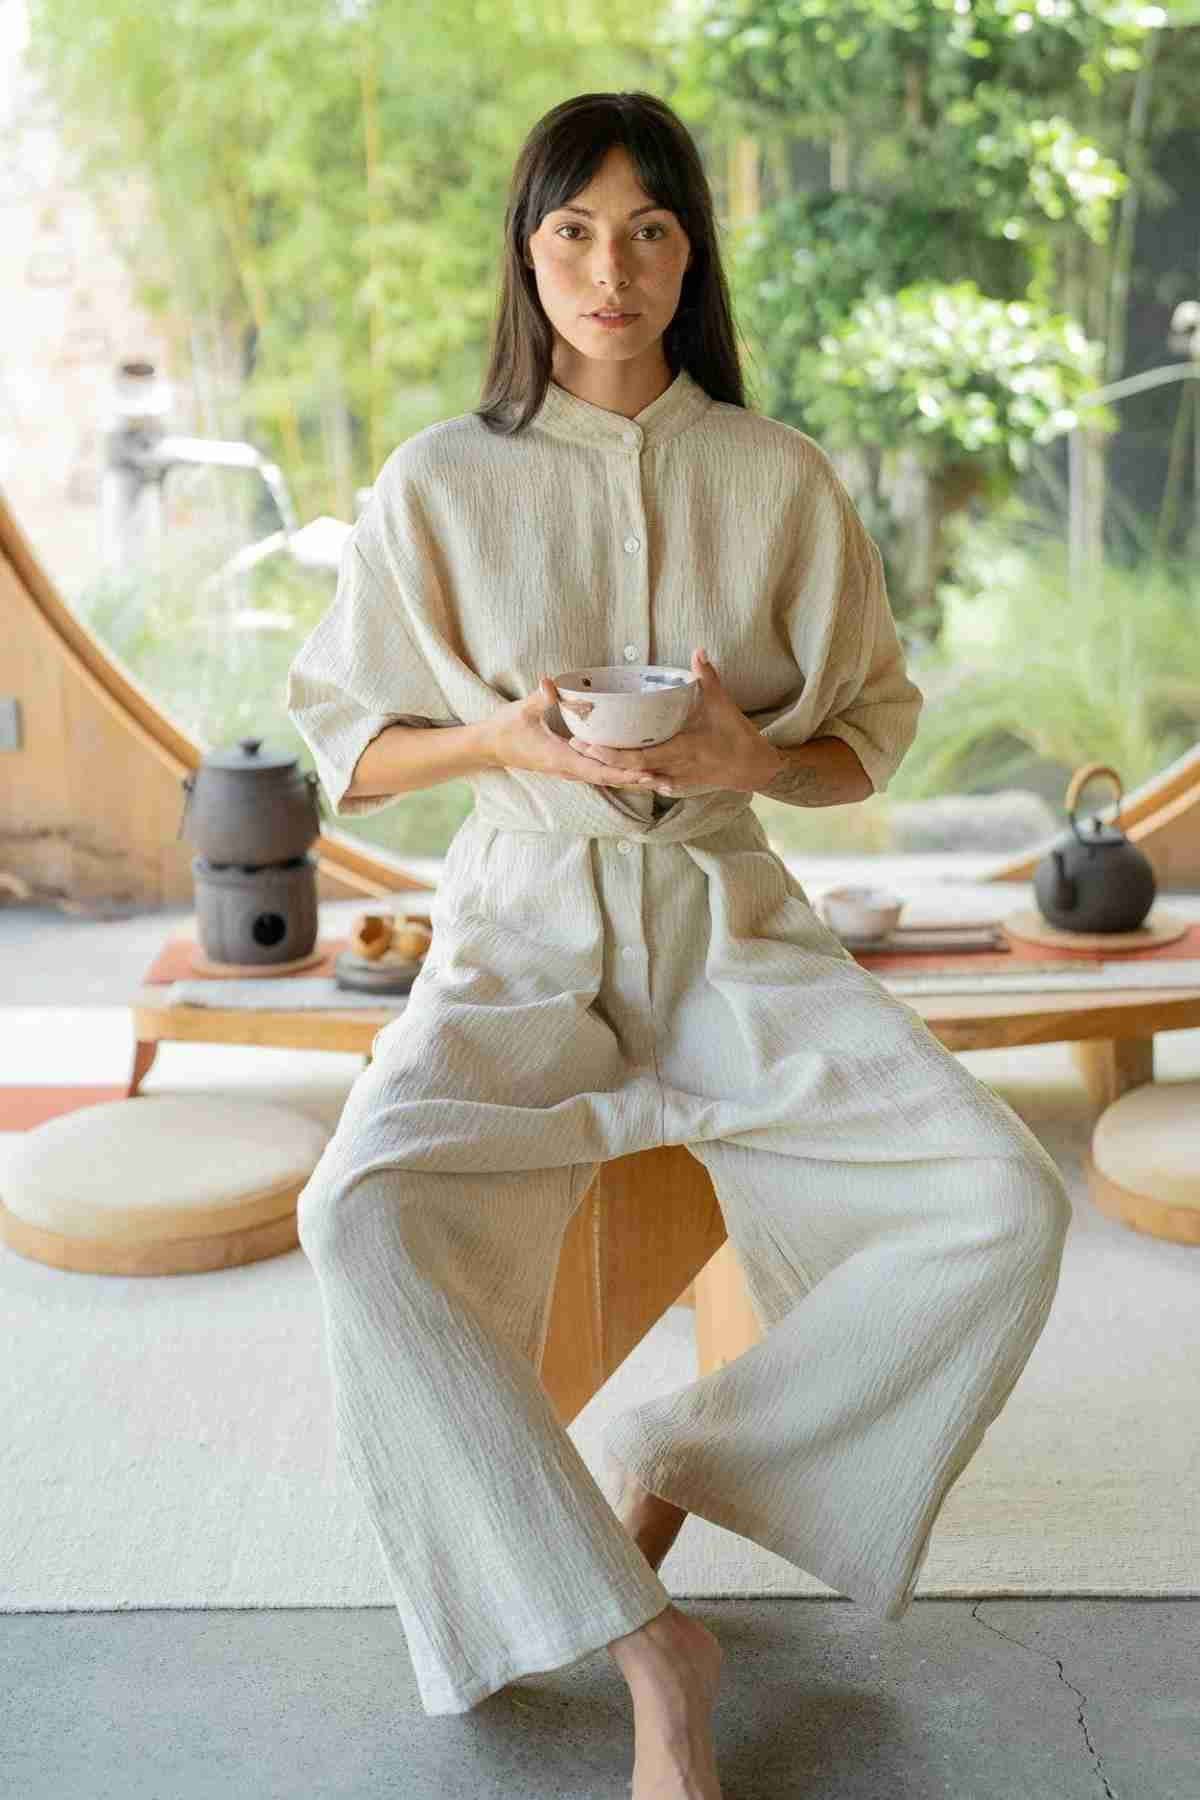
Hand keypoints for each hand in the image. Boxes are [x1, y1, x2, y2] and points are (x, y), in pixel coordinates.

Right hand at [480, 679, 658, 790]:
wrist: (488, 747)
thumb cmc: (504, 729)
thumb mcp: (521, 711)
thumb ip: (539, 697)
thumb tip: (550, 682)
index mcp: (560, 758)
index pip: (598, 769)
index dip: (623, 772)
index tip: (647, 772)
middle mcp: (568, 768)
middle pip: (609, 778)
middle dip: (637, 780)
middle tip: (668, 781)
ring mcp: (568, 769)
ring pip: (605, 778)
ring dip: (631, 780)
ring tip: (661, 780)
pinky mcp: (568, 765)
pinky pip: (597, 772)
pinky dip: (618, 774)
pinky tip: (635, 771)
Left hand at [564, 648, 782, 798]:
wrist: (754, 769)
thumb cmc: (739, 739)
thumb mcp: (724, 707)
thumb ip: (708, 679)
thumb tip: (699, 651)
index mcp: (682, 750)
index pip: (639, 756)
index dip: (612, 754)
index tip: (590, 743)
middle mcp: (674, 769)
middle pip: (629, 768)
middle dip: (601, 758)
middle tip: (576, 744)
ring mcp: (675, 780)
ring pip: (636, 777)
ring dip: (612, 768)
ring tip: (587, 753)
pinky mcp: (677, 784)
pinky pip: (648, 781)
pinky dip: (630, 775)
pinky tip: (613, 768)